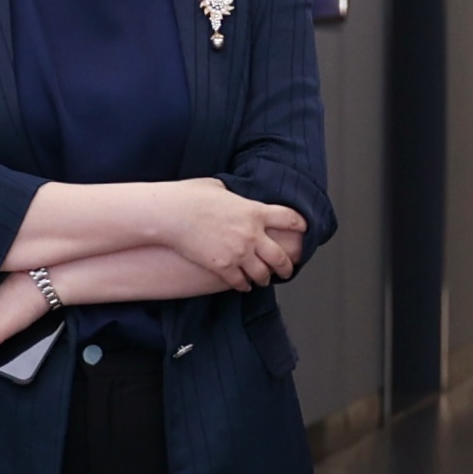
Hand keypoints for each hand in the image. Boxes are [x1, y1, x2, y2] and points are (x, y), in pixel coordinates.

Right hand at [163, 181, 308, 288]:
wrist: (169, 214)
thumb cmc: (189, 196)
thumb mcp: (219, 187)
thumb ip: (235, 195)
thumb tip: (235, 194)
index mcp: (255, 211)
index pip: (291, 219)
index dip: (300, 226)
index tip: (303, 230)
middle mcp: (252, 234)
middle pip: (282, 256)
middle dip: (287, 265)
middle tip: (287, 269)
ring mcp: (239, 252)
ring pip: (263, 274)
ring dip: (265, 278)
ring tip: (264, 279)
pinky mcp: (223, 267)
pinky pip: (241, 283)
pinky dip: (244, 285)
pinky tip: (243, 285)